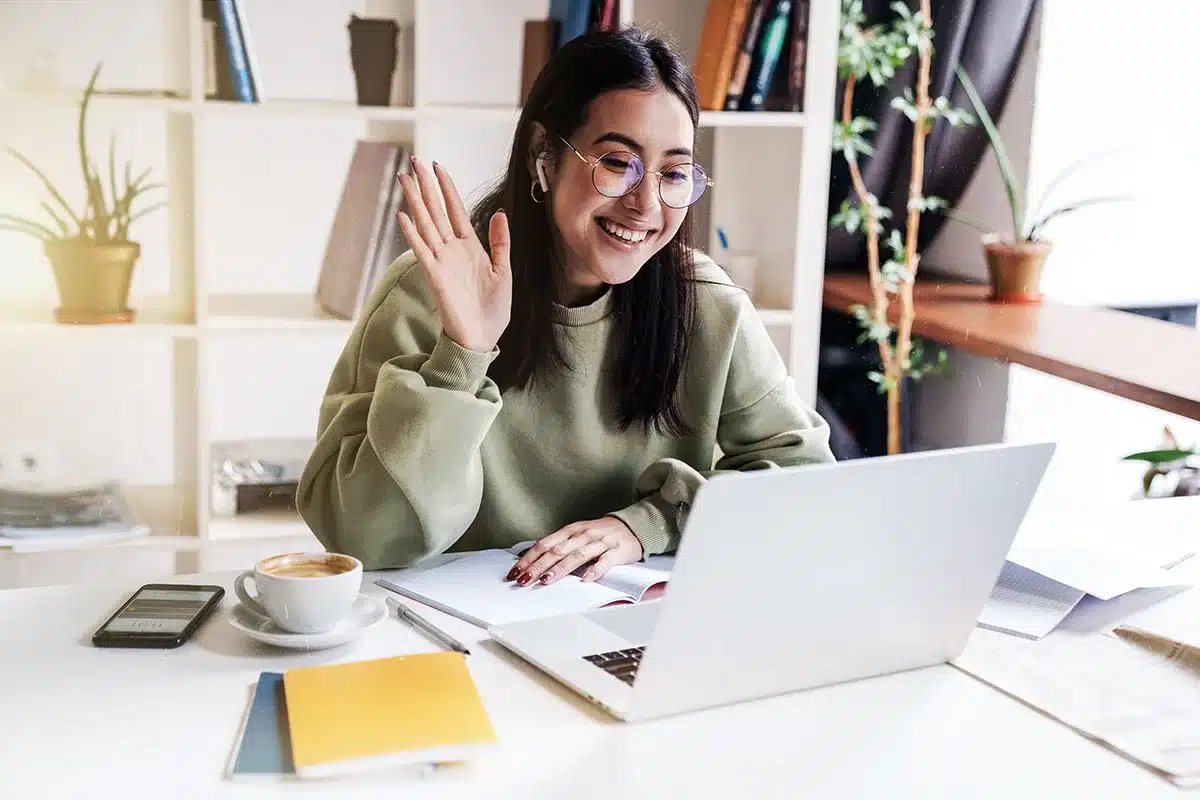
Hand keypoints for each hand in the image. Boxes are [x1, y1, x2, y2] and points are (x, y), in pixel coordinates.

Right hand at [395, 156, 511, 352]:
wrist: (482, 337)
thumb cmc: (492, 309)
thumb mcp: (503, 271)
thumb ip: (500, 242)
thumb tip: (500, 214)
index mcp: (470, 247)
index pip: (455, 210)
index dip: (447, 188)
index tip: (438, 166)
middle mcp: (452, 250)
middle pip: (436, 211)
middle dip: (426, 186)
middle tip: (414, 161)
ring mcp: (441, 261)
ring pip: (426, 224)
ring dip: (415, 201)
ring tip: (404, 179)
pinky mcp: (435, 276)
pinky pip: (422, 251)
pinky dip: (412, 234)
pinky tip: (403, 216)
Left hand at [506, 517, 643, 585]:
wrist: (632, 526)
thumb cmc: (600, 533)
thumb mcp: (576, 534)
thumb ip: (557, 544)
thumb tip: (532, 556)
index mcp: (571, 530)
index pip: (545, 544)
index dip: (529, 558)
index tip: (515, 572)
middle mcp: (583, 535)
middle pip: (556, 551)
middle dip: (537, 566)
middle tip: (523, 580)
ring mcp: (600, 543)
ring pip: (577, 556)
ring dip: (560, 568)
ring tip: (546, 580)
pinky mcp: (617, 551)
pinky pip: (605, 562)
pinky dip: (595, 570)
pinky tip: (585, 579)